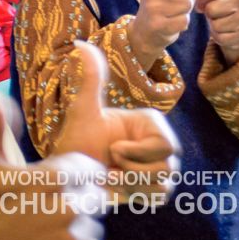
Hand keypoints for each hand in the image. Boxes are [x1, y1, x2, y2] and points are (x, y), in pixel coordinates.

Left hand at [55, 41, 180, 201]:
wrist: (72, 175)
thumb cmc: (78, 142)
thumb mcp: (83, 110)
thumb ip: (90, 78)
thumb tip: (80, 44)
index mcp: (151, 122)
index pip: (165, 145)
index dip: (137, 153)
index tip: (113, 151)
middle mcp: (162, 142)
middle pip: (166, 166)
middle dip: (133, 171)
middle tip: (110, 165)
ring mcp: (162, 165)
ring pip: (162, 182)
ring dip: (131, 184)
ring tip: (111, 175)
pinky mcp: (157, 187)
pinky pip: (159, 195)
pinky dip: (135, 194)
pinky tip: (117, 186)